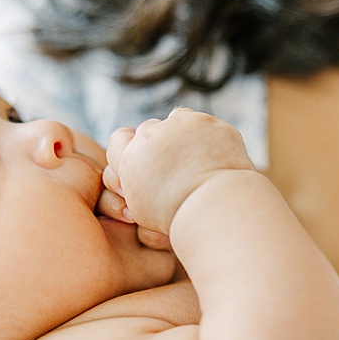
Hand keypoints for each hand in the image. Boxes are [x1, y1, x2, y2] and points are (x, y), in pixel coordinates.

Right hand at [102, 108, 255, 236]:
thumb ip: (135, 186)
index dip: (132, 149)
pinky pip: (206, 124)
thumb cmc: (180, 219)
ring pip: (177, 120)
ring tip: (198, 159)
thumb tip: (139, 177)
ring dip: (183, 134)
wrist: (216, 208)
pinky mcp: (208, 123)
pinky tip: (218, 157)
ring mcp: (180, 125)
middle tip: (177, 166)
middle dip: (159, 143)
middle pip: (149, 128)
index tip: (147, 164)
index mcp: (128, 158)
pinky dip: (211, 137)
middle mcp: (150, 135)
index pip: (120, 139)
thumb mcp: (143, 211)